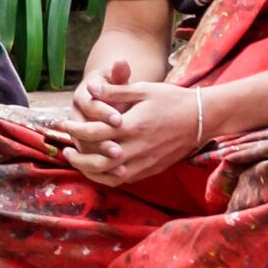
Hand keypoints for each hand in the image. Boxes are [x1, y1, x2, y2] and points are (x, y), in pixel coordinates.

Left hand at [53, 61, 211, 188]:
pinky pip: (125, 179)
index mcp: (133, 126)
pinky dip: (108, 177)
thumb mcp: (144, 89)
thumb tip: (92, 87)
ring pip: (110, 176)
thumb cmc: (172, 99)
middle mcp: (138, 147)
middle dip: (77, 158)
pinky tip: (99, 168)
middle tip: (66, 149)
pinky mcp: (152, 169)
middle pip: (98, 161)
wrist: (204, 117)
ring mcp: (146, 161)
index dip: (75, 129)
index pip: (94, 133)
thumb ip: (117, 90)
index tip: (64, 124)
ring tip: (78, 161)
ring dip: (89, 171)